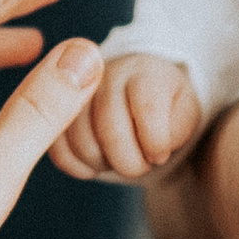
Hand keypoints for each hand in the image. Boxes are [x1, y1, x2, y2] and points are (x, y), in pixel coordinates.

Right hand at [53, 52, 204, 183]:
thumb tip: (154, 150)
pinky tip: (97, 164)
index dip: (155, 141)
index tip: (160, 155)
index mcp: (143, 71)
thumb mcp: (184, 112)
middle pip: (111, 129)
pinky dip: (79, 167)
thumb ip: (178, 127)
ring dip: (104, 164)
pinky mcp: (53, 114)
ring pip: (82, 142)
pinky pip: (58, 150)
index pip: (147, 107)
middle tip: (140, 166)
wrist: (136, 92)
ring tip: (119, 161)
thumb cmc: (165, 106)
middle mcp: (104, 74)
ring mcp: (73, 93)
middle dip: (130, 162)